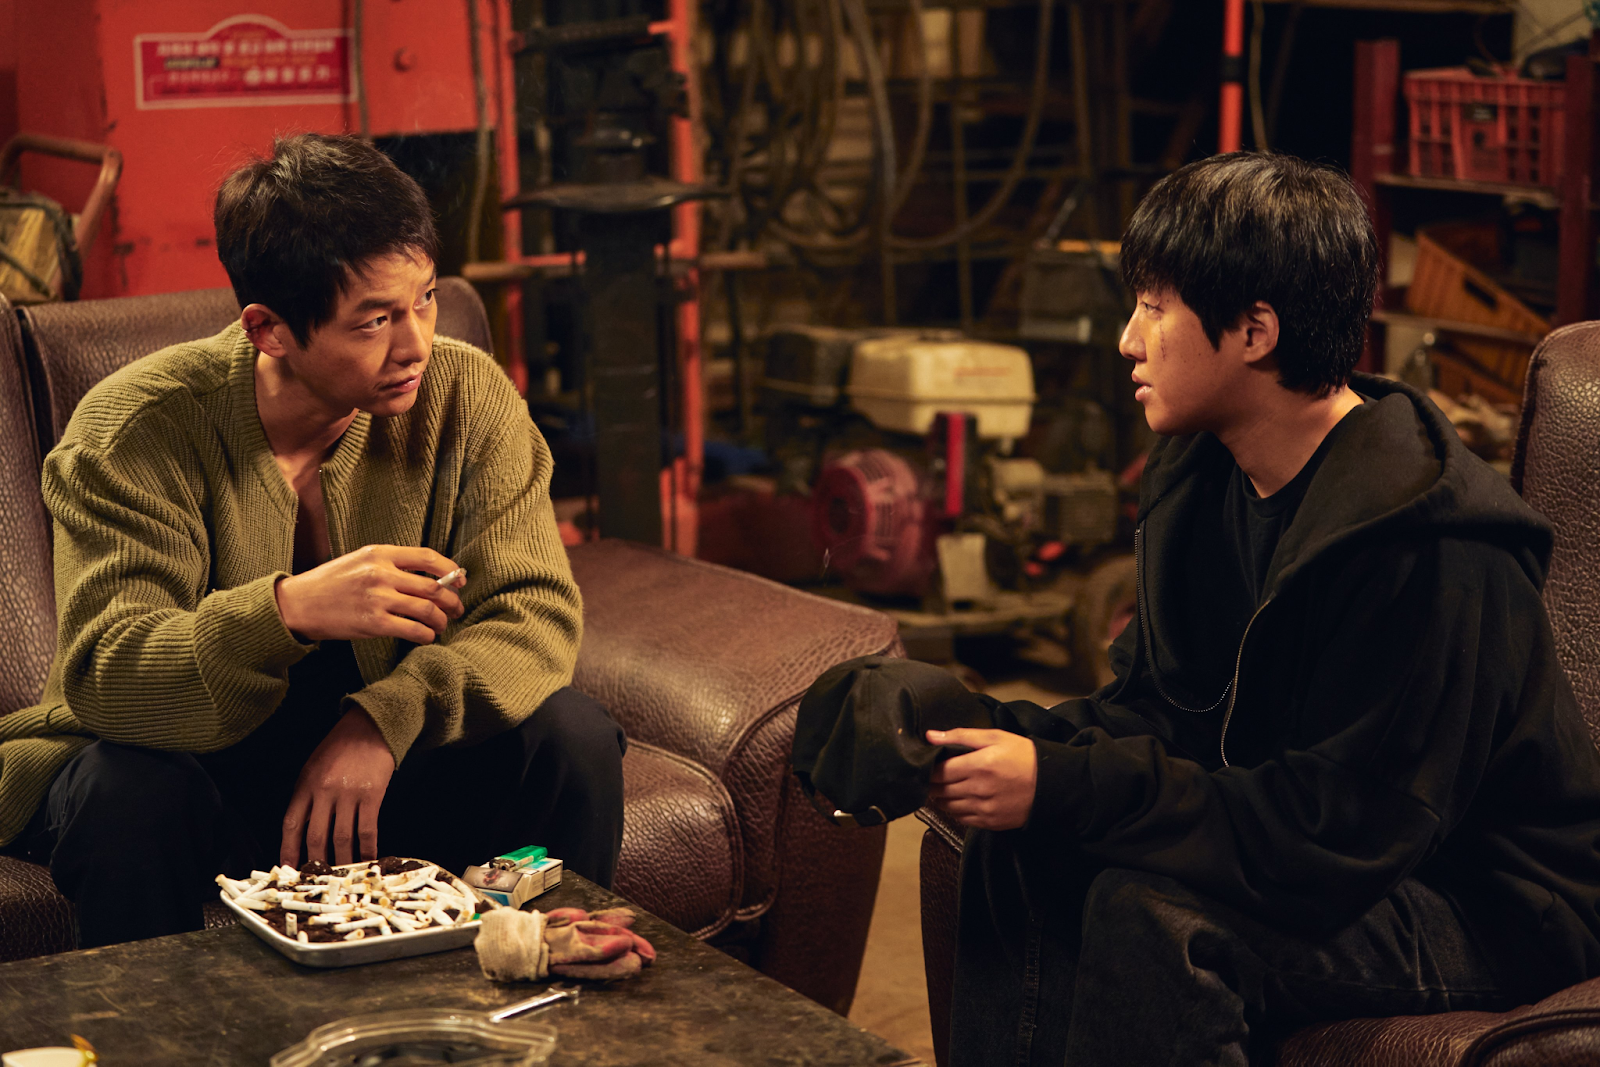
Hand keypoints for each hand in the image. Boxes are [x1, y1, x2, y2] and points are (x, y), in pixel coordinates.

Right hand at [275, 545, 464, 643]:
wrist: (299, 603)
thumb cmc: (331, 582)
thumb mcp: (360, 560)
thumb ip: (391, 564)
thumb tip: (429, 576)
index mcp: (380, 553)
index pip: (427, 557)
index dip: (450, 570)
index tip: (460, 580)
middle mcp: (382, 574)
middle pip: (433, 586)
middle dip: (452, 600)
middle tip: (457, 608)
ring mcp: (378, 599)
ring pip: (427, 609)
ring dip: (442, 620)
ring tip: (443, 625)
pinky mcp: (374, 623)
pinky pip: (413, 629)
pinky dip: (426, 635)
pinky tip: (427, 637)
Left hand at [280, 708, 395, 865]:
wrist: (371, 727)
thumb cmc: (340, 747)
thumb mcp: (313, 767)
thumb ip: (307, 796)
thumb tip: (305, 830)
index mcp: (306, 785)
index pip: (292, 824)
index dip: (288, 850)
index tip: (287, 868)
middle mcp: (325, 792)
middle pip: (316, 836)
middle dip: (315, 862)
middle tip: (317, 880)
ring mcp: (349, 794)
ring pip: (342, 837)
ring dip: (342, 860)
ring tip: (342, 876)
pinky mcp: (371, 795)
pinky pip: (367, 829)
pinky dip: (367, 848)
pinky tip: (368, 860)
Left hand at [926, 728, 1037, 829]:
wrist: (1050, 783)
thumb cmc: (1023, 756)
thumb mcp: (995, 737)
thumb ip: (960, 736)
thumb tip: (930, 736)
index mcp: (978, 765)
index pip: (938, 772)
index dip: (930, 768)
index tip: (931, 764)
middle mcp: (978, 789)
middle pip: (940, 790)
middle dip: (934, 782)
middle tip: (937, 775)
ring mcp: (984, 808)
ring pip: (947, 806)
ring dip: (942, 797)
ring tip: (948, 787)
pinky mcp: (989, 822)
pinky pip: (961, 818)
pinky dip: (955, 809)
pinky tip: (961, 799)